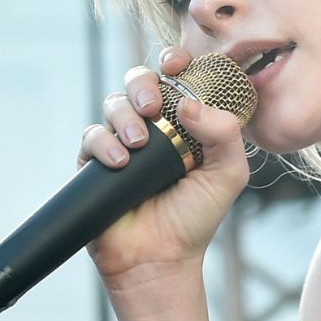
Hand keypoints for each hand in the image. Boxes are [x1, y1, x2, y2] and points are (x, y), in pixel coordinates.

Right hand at [78, 47, 248, 286]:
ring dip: (125, 116)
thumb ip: (225, 134)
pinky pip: (92, 135)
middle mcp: (153, 127)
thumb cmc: (196, 218)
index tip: (177, 64)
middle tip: (154, 106)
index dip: (174, 61)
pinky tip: (121, 161)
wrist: (160, 259)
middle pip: (139, 81)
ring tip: (139, 145)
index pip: (177, 78)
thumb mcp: (228, 174)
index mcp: (185, 122)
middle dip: (143, 84)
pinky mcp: (95, 162)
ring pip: (114, 103)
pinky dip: (104, 142)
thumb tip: (190, 103)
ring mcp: (123, 142)